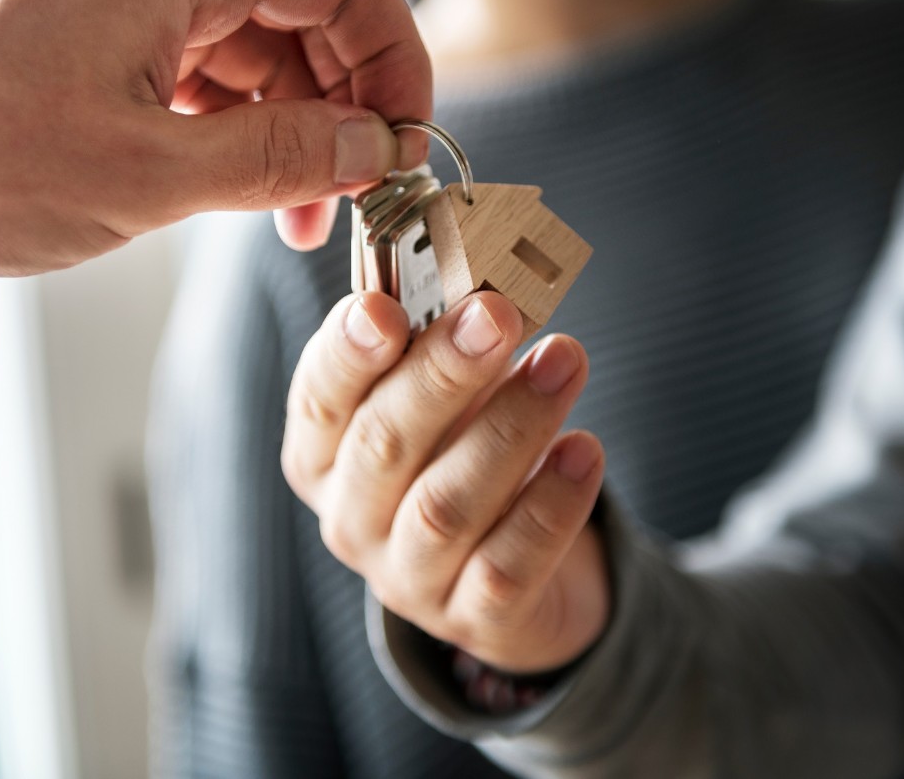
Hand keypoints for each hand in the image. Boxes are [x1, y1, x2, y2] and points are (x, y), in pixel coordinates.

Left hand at [0, 0, 431, 281]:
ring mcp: (131, 6)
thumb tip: (371, 150)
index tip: (408, 141)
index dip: (394, 59)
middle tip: (363, 194)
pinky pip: (208, 82)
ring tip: (304, 218)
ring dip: (296, 135)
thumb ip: (279, 159)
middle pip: (306, 16)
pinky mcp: (107, 50)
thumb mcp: (150, 174)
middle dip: (346, 107)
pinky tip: (252, 198)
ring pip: (259, 56)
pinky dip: (242, 136)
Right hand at [282, 291, 609, 672]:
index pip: (319, 399)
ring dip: (510, 426)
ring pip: (448, 505)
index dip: (346, 353)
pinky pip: (508, 565)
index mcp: (323, 454)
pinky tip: (584, 450)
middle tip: (496, 314)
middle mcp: (351, 518)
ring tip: (564, 359)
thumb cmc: (460, 458)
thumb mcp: (439, 402)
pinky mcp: (473, 618)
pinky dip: (549, 504)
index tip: (384, 307)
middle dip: (441, 374)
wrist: (508, 576)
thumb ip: (444, 347)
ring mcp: (407, 577)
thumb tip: (487, 286)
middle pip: (384, 445)